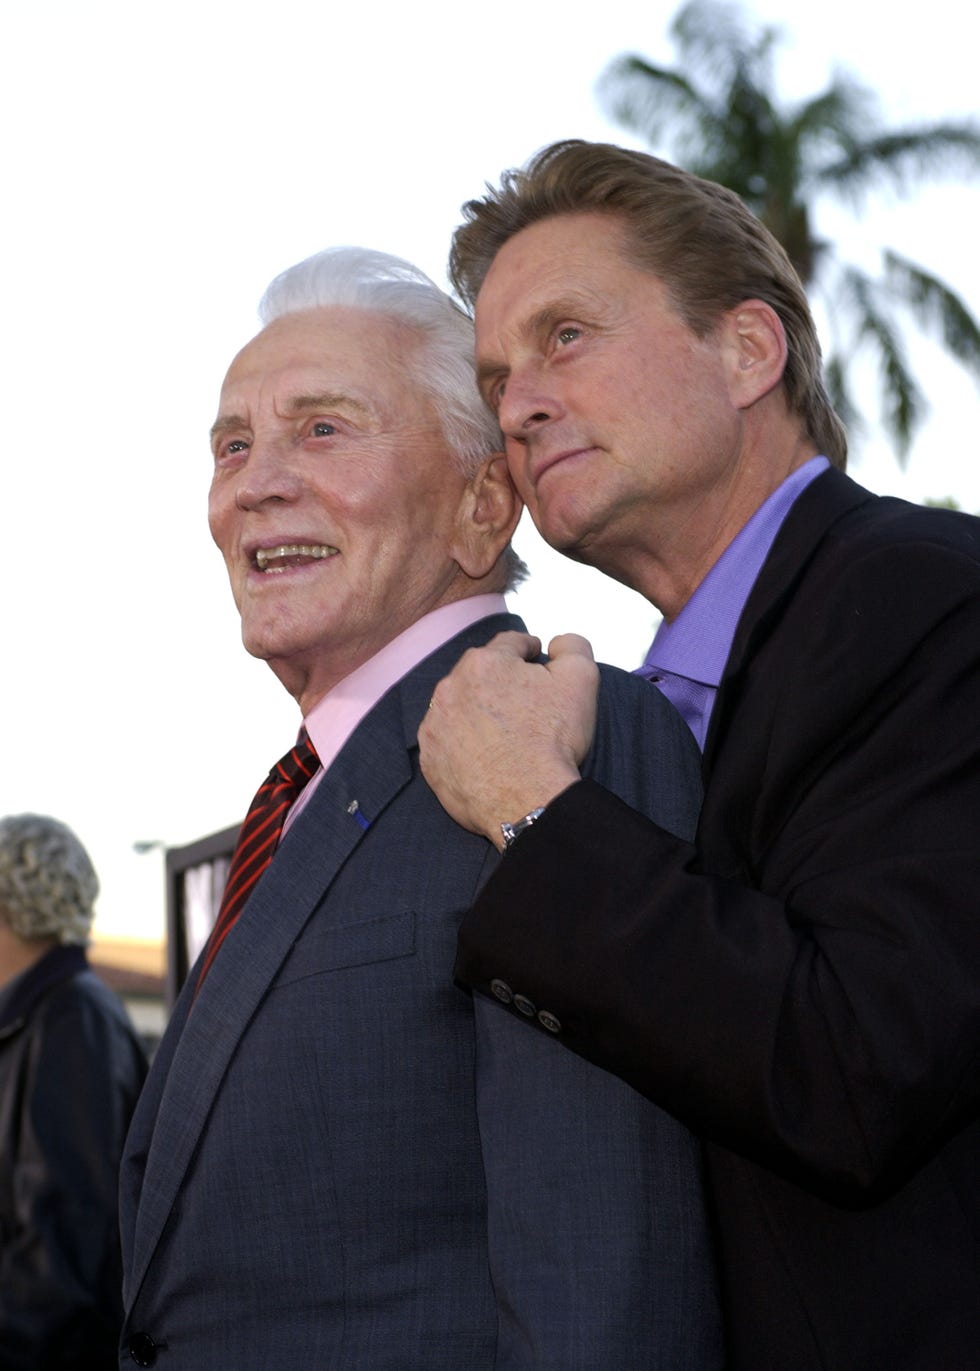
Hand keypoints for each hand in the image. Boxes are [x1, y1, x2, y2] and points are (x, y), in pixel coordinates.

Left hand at [419, 631, 598, 847]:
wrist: (529, 801)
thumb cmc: (553, 740)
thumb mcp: (580, 679)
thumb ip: (571, 647)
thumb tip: (556, 643)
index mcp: (484, 663)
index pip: (509, 645)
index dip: (527, 650)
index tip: (534, 658)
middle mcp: (450, 688)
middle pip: (480, 675)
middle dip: (500, 682)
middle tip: (523, 703)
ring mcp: (435, 725)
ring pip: (459, 707)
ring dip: (476, 712)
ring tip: (502, 733)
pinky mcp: (430, 759)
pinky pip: (446, 743)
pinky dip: (462, 745)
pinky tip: (483, 756)